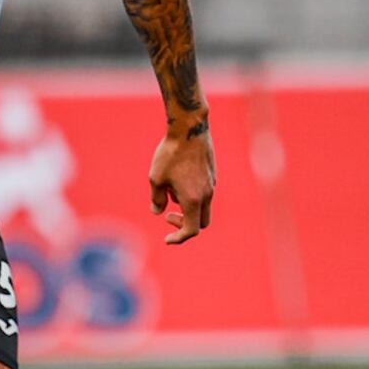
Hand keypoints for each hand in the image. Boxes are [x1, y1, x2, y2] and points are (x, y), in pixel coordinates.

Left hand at [148, 121, 214, 245]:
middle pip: (201, 222)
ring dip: (188, 209)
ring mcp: (212, 184)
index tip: (167, 239)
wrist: (189, 129)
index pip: (191, 230)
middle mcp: (207, 195)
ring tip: (169, 191)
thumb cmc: (170, 154)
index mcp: (193, 200)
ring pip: (203, 207)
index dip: (179, 238)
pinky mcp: (212, 174)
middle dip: (185, 225)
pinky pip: (205, 193)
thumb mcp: (156, 178)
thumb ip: (157, 199)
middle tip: (168, 216)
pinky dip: (193, 196)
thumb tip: (157, 211)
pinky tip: (177, 181)